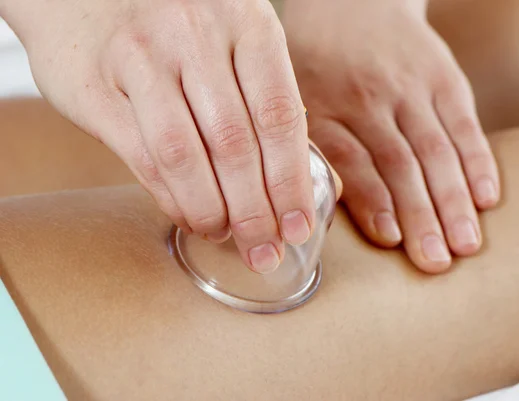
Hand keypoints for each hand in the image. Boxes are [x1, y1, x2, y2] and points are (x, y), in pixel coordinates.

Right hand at [2, 0, 314, 272]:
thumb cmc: (177, 31)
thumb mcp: (233, 42)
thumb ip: (266, 100)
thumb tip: (301, 180)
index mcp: (246, 22)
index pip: (280, 116)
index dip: (291, 182)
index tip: (298, 227)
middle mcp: (195, 35)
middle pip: (235, 144)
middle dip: (255, 211)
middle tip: (265, 251)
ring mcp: (142, 58)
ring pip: (187, 156)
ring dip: (212, 210)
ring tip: (226, 236)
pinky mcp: (96, 87)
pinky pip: (143, 158)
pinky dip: (173, 199)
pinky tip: (190, 217)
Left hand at [283, 0, 499, 272]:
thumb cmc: (313, 60)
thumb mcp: (289, 95)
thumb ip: (299, 147)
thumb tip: (300, 213)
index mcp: (320, 104)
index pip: (351, 158)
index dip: (372, 200)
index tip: (391, 238)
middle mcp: (366, 96)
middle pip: (399, 162)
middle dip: (420, 214)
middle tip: (436, 261)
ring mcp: (408, 86)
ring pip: (435, 149)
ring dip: (453, 199)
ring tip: (466, 243)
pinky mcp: (442, 77)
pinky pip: (464, 123)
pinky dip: (477, 161)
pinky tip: (487, 197)